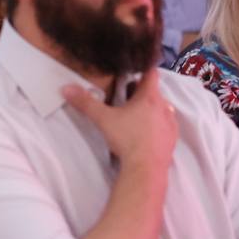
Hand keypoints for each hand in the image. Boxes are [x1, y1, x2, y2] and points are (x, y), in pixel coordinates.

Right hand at [61, 68, 177, 166]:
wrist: (146, 168)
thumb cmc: (127, 139)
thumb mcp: (103, 119)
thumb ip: (85, 103)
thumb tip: (66, 88)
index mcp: (149, 97)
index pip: (151, 73)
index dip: (142, 70)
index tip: (131, 73)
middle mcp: (164, 106)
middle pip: (154, 92)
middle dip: (140, 93)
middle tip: (124, 99)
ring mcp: (170, 123)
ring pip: (161, 108)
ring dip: (150, 109)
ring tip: (134, 117)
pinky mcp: (172, 138)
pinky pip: (166, 125)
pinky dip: (156, 125)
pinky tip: (145, 133)